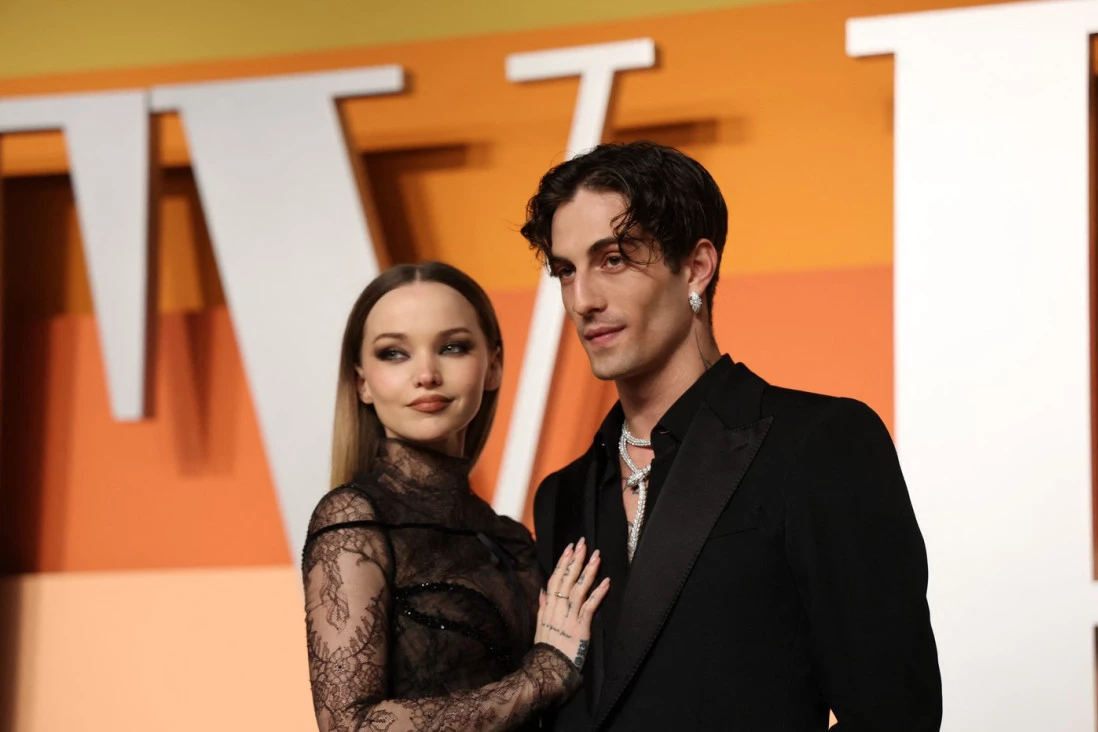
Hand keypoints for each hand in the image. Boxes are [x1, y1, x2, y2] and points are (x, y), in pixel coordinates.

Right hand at [534, 537, 609, 669]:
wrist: (548, 669)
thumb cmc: (546, 648)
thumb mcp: (540, 625)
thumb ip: (542, 606)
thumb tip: (543, 590)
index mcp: (548, 606)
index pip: (556, 578)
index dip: (563, 562)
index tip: (569, 548)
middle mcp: (558, 608)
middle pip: (567, 579)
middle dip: (575, 560)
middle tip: (583, 543)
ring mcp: (569, 617)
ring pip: (579, 589)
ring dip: (588, 572)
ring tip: (596, 556)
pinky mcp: (580, 627)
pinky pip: (589, 607)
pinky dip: (598, 594)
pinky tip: (606, 582)